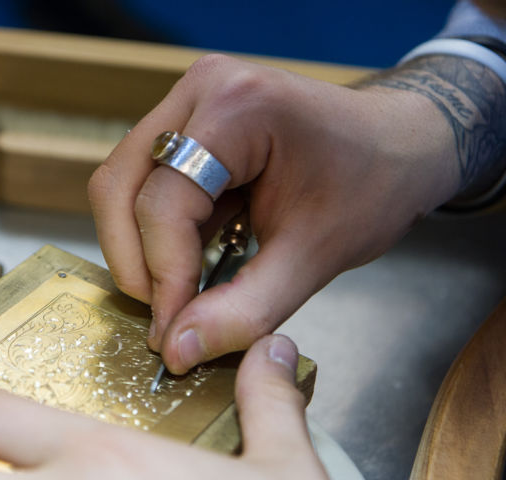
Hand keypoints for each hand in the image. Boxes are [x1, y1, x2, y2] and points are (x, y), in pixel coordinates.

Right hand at [88, 53, 460, 373]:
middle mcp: (200, 90)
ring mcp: (189, 102)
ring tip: (177, 293)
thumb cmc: (373, 185)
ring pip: (121, 184)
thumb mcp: (315, 255)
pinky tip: (187, 263)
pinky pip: (143, 183)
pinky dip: (155, 233)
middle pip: (119, 184)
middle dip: (135, 260)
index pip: (166, 200)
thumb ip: (245, 307)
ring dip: (139, 247)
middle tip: (163, 315)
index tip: (172, 332)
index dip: (163, 275)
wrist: (399, 146)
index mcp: (238, 105)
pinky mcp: (186, 124)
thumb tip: (178, 350)